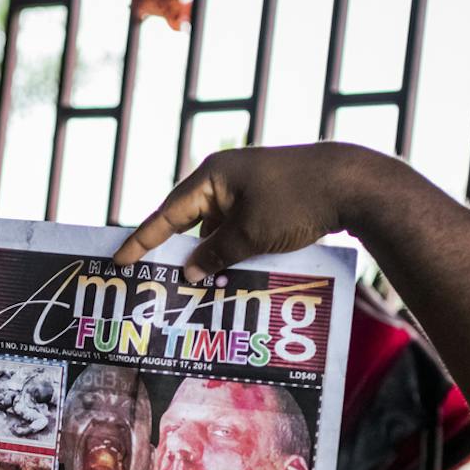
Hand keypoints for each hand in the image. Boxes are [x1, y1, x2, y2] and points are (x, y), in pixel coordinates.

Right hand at [113, 141, 382, 281]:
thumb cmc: (295, 202)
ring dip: (209, 259)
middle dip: (175, 255)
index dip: (141, 241)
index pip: (166, 214)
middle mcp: (225, 178)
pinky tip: (233, 278)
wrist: (352, 182)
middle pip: (188, 222)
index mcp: (211, 178)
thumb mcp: (249, 236)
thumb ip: (214, 256)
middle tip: (153, 282)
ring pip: (216, 229)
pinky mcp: (268, 198)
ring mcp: (248, 187)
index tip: (118, 262)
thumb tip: (189, 271)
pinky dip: (232, 252)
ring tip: (198, 291)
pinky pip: (238, 229)